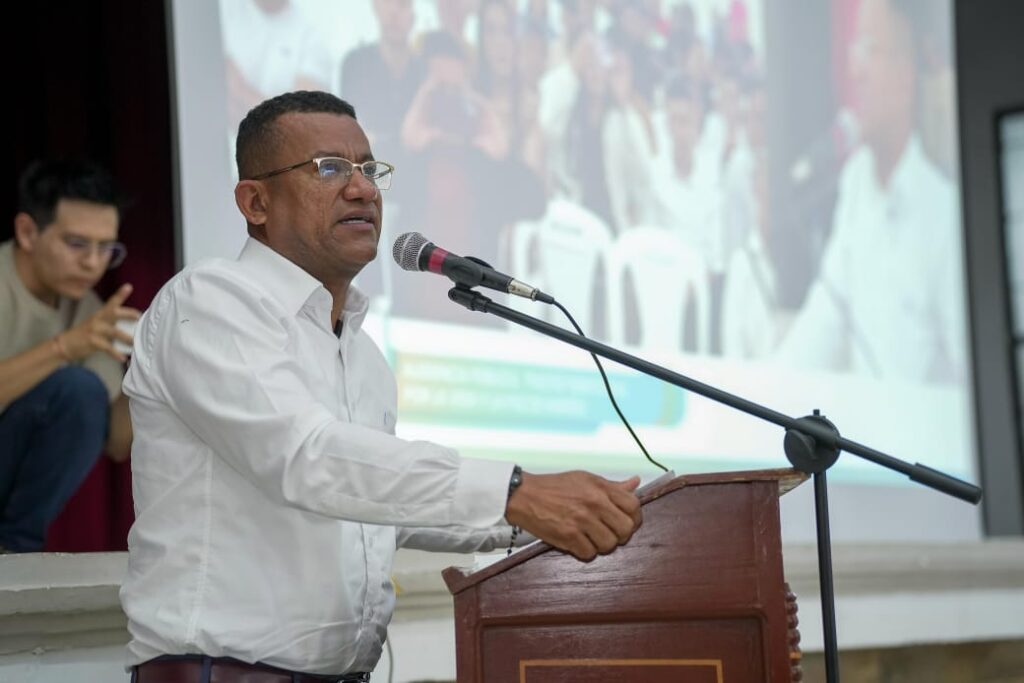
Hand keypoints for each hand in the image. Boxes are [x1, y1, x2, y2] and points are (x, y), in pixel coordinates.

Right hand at [59, 284, 140, 362]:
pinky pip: (108, 348)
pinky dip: (116, 353)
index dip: (120, 294)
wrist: (65, 344)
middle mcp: (98, 319)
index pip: (112, 302)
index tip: (129, 286)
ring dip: (127, 338)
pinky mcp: (93, 342)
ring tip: (135, 343)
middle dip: (127, 314)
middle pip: (114, 313)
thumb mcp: (97, 324)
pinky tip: (123, 358)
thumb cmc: (86, 334)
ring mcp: (95, 330)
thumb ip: (112, 323)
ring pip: (114, 332)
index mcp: (101, 314)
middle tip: (139, 316)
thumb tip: (133, 326)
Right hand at [505, 470, 641, 560]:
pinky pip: (589, 553)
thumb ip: (612, 486)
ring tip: (592, 537)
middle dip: (621, 535)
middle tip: (611, 533)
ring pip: (609, 544)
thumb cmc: (554, 487)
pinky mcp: (568, 537)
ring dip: (602, 544)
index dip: (635, 517)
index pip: (633, 505)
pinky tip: (578, 542)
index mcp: (600, 488)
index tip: (628, 521)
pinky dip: (586, 551)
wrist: (525, 495)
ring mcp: (581, 521)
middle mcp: (594, 504)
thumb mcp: (585, 479)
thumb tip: (635, 483)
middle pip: (626, 529)